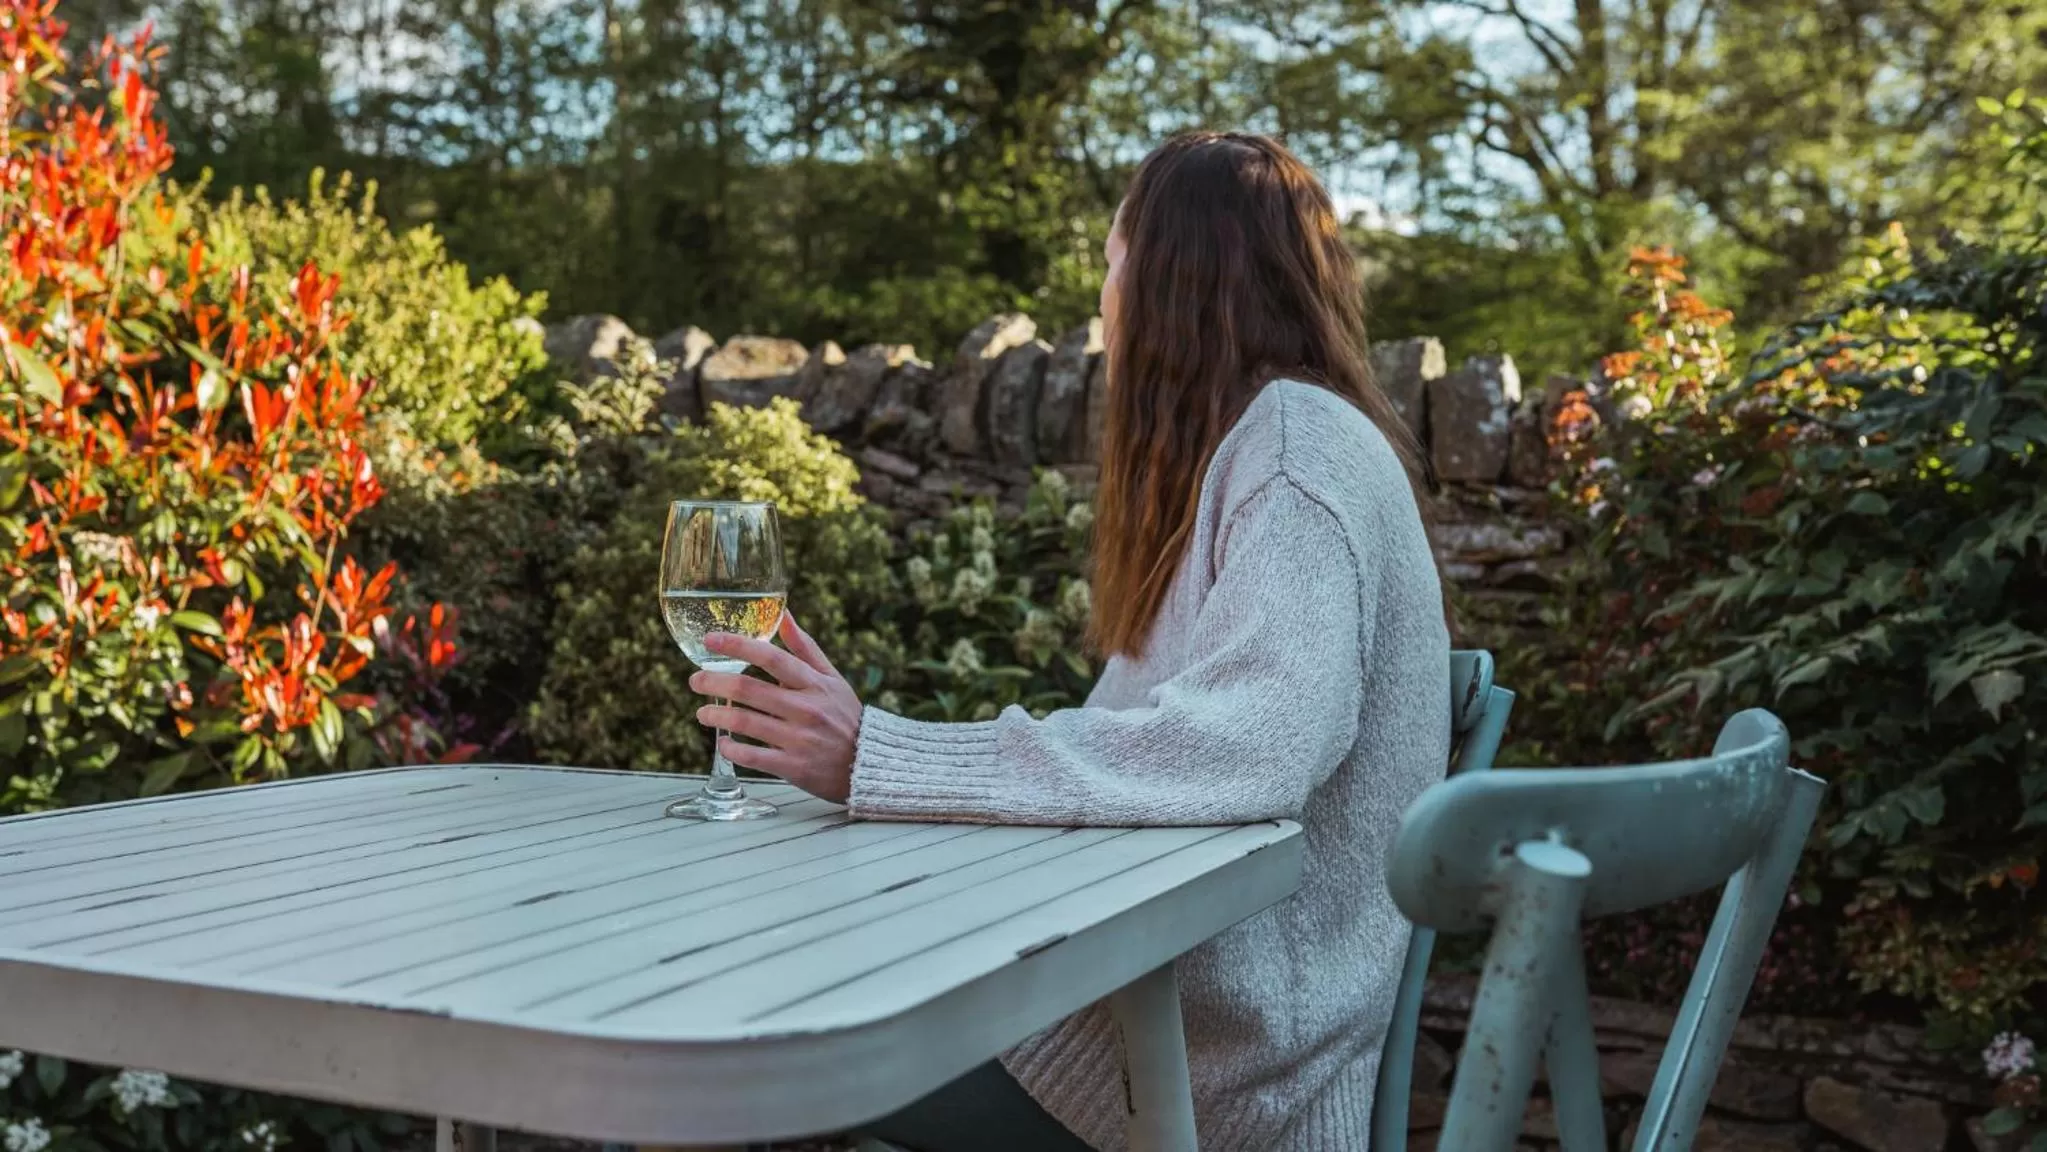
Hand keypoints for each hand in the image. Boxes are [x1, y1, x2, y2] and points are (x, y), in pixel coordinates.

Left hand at [691, 613, 861, 802]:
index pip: (771, 657)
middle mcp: (806, 709)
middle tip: (696, 680)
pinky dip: (731, 749)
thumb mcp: (832, 679)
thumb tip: (785, 615)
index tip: (710, 640)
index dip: (737, 646)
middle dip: (713, 681)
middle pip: (748, 688)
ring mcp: (799, 739)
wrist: (868, 764)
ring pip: (744, 722)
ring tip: (703, 713)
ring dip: (715, 715)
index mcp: (814, 684)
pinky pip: (752, 757)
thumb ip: (805, 648)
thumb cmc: (845, 717)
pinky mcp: (794, 767)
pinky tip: (723, 743)